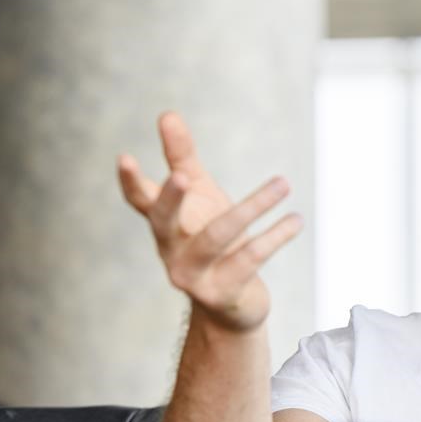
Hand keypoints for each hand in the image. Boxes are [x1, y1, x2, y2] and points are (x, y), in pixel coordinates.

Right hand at [118, 112, 302, 330]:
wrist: (230, 307)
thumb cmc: (211, 239)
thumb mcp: (199, 195)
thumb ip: (182, 158)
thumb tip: (166, 114)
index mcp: (164, 226)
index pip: (140, 201)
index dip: (131, 182)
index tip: (125, 157)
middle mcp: (171, 251)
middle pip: (166, 223)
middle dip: (173, 200)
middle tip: (183, 177)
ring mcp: (194, 276)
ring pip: (219, 237)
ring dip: (254, 207)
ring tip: (284, 182)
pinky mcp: (223, 292)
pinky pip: (251, 258)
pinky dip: (276, 236)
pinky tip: (295, 218)